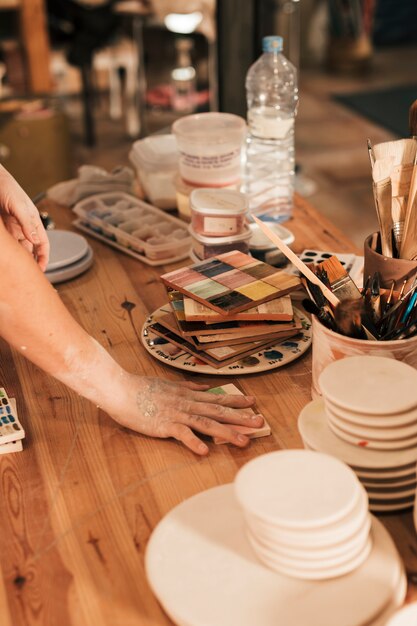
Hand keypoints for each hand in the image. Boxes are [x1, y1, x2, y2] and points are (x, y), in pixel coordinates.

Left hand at [0, 165, 49, 270]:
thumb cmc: (6, 186)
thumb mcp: (18, 205)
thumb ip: (27, 223)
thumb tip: (35, 241)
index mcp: (33, 221)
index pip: (42, 243)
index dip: (44, 257)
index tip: (42, 269)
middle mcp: (24, 226)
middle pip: (29, 248)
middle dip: (30, 261)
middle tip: (27, 275)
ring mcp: (11, 227)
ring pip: (16, 247)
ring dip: (16, 257)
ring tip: (14, 269)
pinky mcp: (2, 228)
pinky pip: (5, 243)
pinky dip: (5, 251)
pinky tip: (4, 258)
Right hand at [110, 375, 262, 454]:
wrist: (120, 389)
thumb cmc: (141, 388)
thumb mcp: (168, 384)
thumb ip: (186, 387)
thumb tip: (202, 387)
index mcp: (187, 395)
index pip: (216, 398)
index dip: (236, 400)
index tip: (253, 402)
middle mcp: (186, 404)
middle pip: (218, 411)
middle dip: (240, 417)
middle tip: (260, 422)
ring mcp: (177, 414)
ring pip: (207, 423)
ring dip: (227, 432)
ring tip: (244, 441)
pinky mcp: (164, 425)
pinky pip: (182, 434)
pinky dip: (194, 442)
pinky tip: (205, 451)